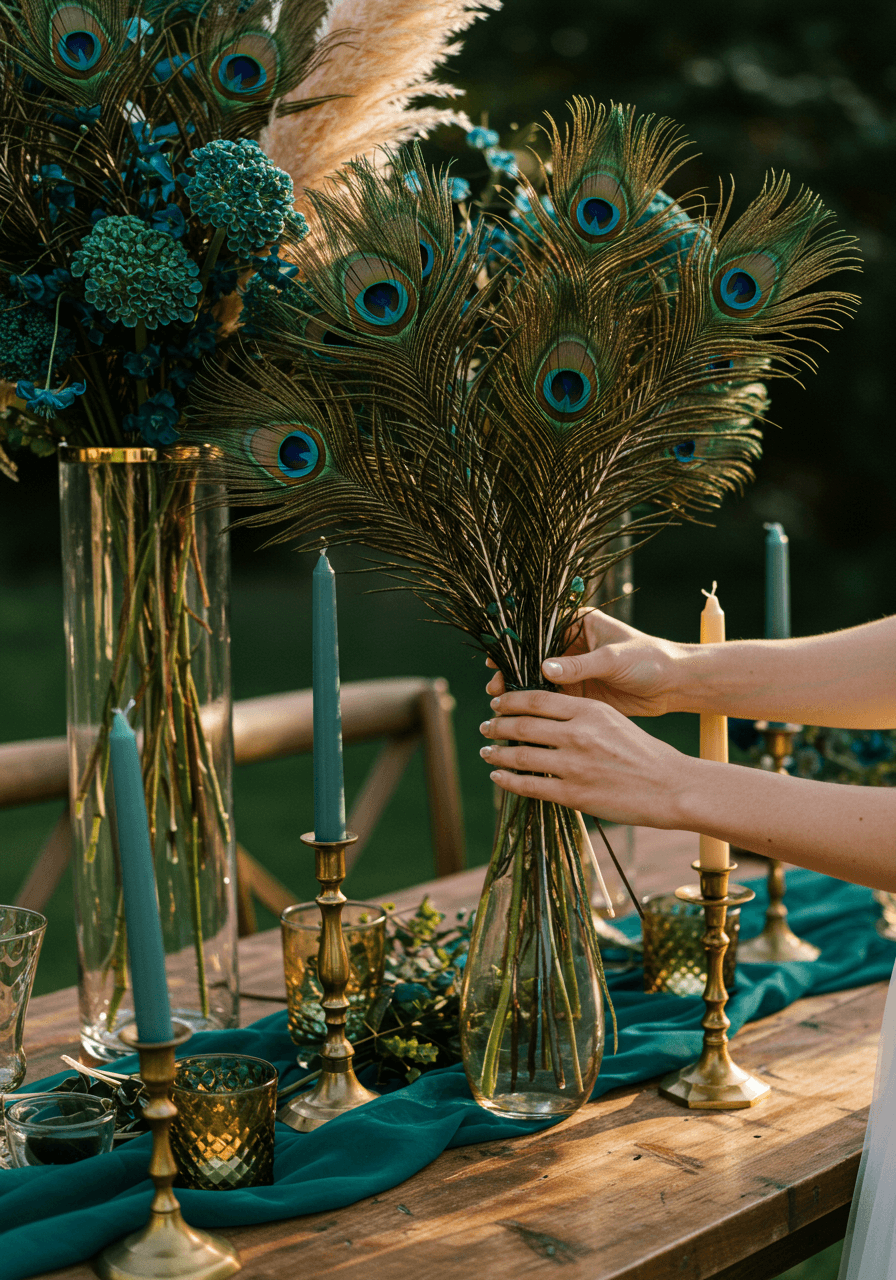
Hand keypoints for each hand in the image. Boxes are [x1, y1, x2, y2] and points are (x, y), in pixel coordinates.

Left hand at [479, 688, 694, 827]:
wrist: (670, 787)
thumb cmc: (644, 753)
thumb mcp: (613, 719)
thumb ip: (579, 715)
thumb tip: (544, 715)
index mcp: (588, 710)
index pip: (536, 699)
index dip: (510, 700)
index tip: (497, 703)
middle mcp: (577, 734)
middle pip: (522, 725)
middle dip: (497, 725)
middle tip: (486, 726)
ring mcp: (573, 765)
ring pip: (520, 755)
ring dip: (497, 753)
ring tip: (487, 751)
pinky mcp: (574, 794)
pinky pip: (530, 786)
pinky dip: (508, 780)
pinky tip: (498, 776)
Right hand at [486, 608, 689, 716]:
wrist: (676, 685)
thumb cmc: (650, 659)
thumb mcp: (613, 659)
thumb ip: (579, 665)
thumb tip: (544, 668)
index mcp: (579, 623)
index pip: (540, 630)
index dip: (517, 644)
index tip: (498, 658)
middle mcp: (573, 644)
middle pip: (534, 656)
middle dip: (514, 672)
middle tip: (496, 689)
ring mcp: (575, 670)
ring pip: (539, 680)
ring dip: (521, 692)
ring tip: (500, 706)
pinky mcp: (580, 693)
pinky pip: (553, 699)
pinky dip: (537, 708)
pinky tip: (520, 718)